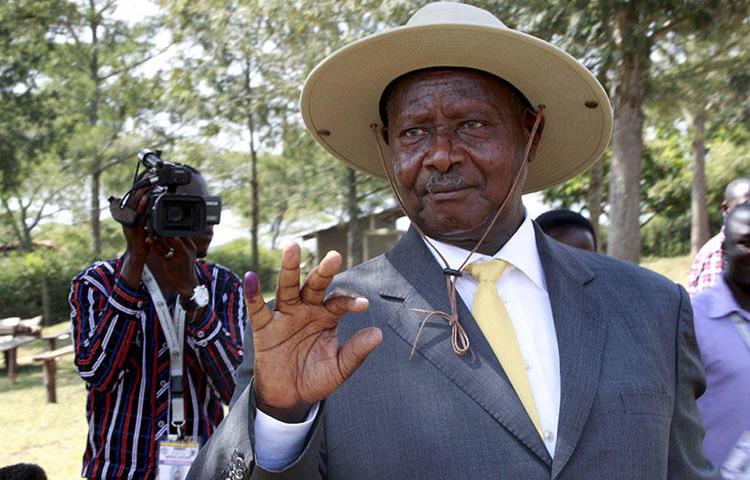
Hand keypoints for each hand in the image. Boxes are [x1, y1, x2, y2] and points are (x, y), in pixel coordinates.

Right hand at [119, 184, 152, 289]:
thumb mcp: (146, 224)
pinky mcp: (133, 226)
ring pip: (133, 203)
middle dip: (141, 185)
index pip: (136, 196)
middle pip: (133, 196)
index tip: (148, 175)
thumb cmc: (143, 240)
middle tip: (149, 175)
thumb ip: (149, 215)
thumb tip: (155, 205)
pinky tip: (146, 197)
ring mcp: (130, 220)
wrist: (138, 254)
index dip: (141, 185)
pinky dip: (141, 205)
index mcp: (132, 213)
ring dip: (140, 191)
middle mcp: (129, 215)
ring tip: (147, 182)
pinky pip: (137, 213)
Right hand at [149, 236, 199, 297]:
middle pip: (176, 233)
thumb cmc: (176, 276)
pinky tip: (168, 244)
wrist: (188, 284)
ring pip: (179, 235)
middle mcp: (190, 246)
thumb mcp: (165, 263)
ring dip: (170, 237)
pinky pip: (182, 239)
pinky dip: (174, 240)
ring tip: (161, 241)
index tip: (153, 235)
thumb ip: (158, 250)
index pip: (171, 236)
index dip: (161, 235)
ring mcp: (192, 246)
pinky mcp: (191, 247)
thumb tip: (149, 239)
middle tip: (156, 237)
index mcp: (184, 250)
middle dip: (165, 235)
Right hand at [245, 243, 382, 422]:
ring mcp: (285, 316)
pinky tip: (250, 278)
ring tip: (292, 248)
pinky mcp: (265, 328)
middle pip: (315, 285)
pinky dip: (252, 294)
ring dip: (289, 268)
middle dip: (324, 271)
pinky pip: (257, 309)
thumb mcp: (339, 368)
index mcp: (327, 316)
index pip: (339, 301)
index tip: (362, 305)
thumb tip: (378, 334)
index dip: (350, 301)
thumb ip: (356, 352)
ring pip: (287, 287)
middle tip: (334, 257)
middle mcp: (307, 310)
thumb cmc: (316, 378)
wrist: (290, 398)